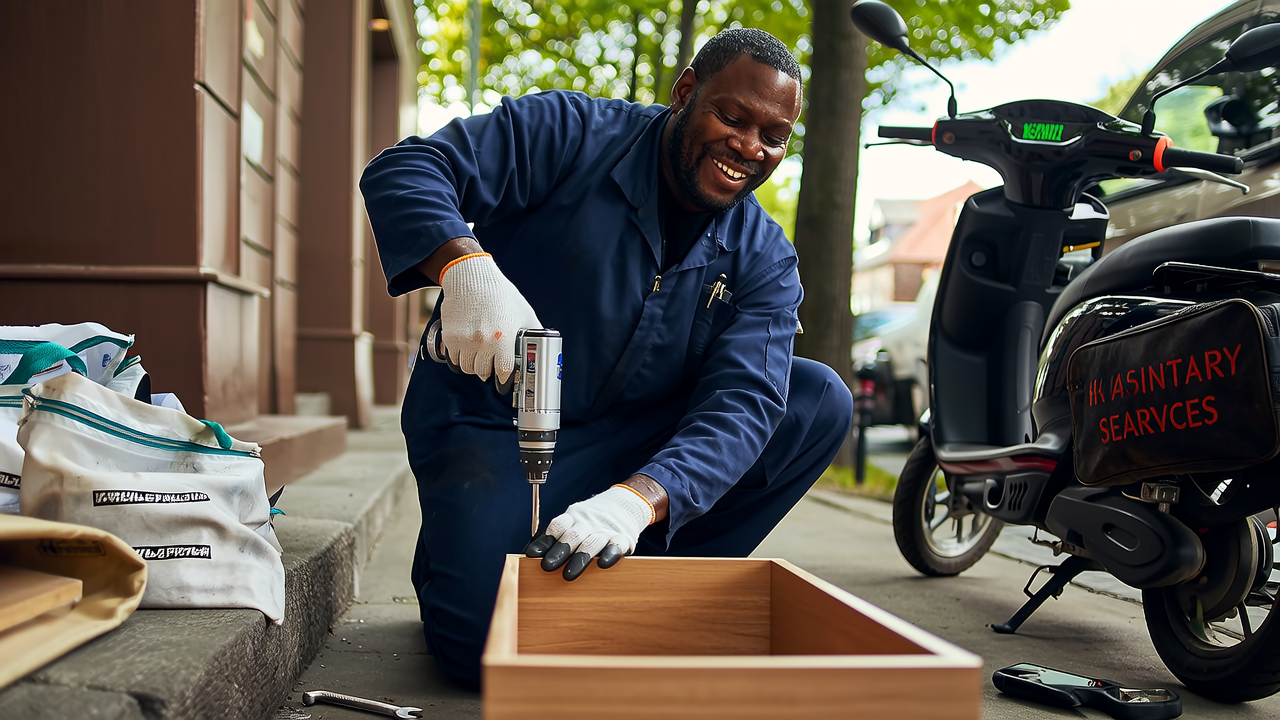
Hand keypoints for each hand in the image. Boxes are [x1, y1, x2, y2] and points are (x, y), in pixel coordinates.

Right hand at [437, 253, 541, 382]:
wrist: (472, 278)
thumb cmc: (500, 294)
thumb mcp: (524, 312)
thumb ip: (533, 333)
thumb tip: (543, 348)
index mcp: (504, 339)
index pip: (503, 372)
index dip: (504, 379)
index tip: (504, 381)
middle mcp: (483, 342)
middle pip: (483, 373)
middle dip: (488, 371)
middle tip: (491, 365)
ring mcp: (464, 341)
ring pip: (467, 368)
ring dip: (473, 366)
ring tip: (479, 356)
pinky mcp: (450, 337)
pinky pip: (453, 360)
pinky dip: (460, 359)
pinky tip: (466, 351)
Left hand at [525, 485, 654, 579]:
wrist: (627, 504)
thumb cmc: (592, 521)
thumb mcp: (573, 521)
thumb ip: (554, 536)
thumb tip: (529, 553)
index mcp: (573, 518)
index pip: (558, 526)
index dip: (545, 540)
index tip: (532, 554)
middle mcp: (588, 524)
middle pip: (572, 535)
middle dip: (559, 551)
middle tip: (547, 566)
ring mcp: (606, 531)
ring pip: (592, 542)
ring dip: (580, 557)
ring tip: (569, 574)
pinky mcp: (624, 538)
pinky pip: (617, 545)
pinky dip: (610, 553)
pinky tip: (603, 563)